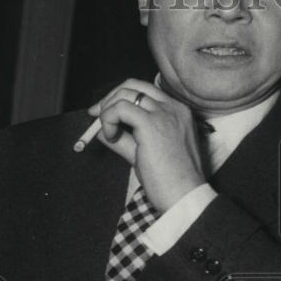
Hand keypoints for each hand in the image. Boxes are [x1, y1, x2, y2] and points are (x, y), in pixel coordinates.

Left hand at [87, 78, 206, 211]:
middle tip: (96, 116)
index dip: (121, 98)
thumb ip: (125, 139)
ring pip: (125, 94)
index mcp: (178, 112)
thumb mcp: (145, 153)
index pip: (145, 91)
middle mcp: (173, 108)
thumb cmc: (171, 181)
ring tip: (109, 135)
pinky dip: (108, 120)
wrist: (185, 195)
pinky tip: (112, 138)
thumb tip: (100, 130)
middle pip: (133, 85)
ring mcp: (164, 114)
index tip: (105, 114)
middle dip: (109, 98)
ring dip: (108, 110)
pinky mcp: (152, 124)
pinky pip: (120, 109)